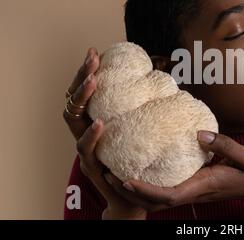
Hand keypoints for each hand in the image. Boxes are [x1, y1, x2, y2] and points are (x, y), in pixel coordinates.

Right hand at [62, 48, 145, 218]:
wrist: (133, 196)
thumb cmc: (138, 159)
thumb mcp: (139, 129)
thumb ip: (143, 108)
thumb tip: (166, 81)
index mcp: (95, 119)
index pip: (84, 92)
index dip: (86, 72)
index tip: (95, 52)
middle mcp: (85, 131)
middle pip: (73, 99)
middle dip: (81, 76)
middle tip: (92, 59)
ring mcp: (85, 148)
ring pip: (72, 120)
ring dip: (82, 98)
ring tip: (94, 82)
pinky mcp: (91, 166)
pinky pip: (85, 149)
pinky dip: (90, 135)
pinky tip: (100, 123)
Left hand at [104, 130, 243, 218]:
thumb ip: (223, 145)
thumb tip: (198, 134)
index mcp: (203, 185)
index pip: (168, 195)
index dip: (145, 190)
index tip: (124, 180)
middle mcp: (194, 191)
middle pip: (156, 201)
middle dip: (131, 192)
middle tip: (108, 175)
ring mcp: (193, 190)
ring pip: (158, 198)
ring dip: (135, 189)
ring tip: (116, 171)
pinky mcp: (193, 184)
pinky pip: (166, 189)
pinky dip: (148, 184)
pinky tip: (141, 168)